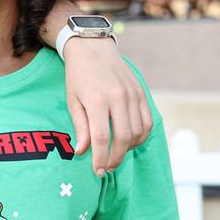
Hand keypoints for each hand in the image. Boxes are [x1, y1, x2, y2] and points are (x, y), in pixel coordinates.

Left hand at [62, 37, 153, 175]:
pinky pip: (147, 122)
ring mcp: (133, 95)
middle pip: (123, 138)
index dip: (100, 158)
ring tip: (116, 154)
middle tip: (107, 167)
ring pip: (138, 132)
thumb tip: (82, 151)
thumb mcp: (72, 100)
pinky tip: (129, 141)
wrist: (93, 49)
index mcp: (97, 100)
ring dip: (128, 148)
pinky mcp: (142, 94)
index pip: (102, 138)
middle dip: (115, 158)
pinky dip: (141, 136)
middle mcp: (119, 98)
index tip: (97, 170)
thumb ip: (80, 127)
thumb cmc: (78, 76)